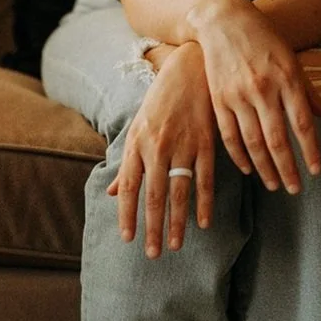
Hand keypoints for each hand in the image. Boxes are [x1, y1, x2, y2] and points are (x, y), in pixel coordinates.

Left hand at [106, 41, 214, 257]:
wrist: (192, 66)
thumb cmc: (162, 98)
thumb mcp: (138, 125)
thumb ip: (128, 161)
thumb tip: (113, 191)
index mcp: (137, 142)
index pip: (129, 187)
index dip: (128, 214)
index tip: (128, 239)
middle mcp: (158, 146)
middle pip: (153, 195)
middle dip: (152, 227)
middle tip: (152, 254)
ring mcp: (184, 145)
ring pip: (179, 192)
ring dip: (176, 222)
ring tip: (175, 245)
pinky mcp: (207, 142)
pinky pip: (205, 179)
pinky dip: (204, 203)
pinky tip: (203, 223)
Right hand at [192, 0, 320, 193]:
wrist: (224, 21)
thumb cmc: (264, 40)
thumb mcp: (292, 60)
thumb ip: (309, 92)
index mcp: (287, 79)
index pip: (302, 124)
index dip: (310, 151)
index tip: (316, 171)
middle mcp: (263, 89)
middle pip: (277, 139)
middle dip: (288, 169)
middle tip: (296, 189)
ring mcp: (238, 95)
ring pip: (253, 142)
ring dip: (265, 168)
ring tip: (274, 184)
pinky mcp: (219, 99)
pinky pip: (229, 135)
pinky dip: (239, 155)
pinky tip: (248, 168)